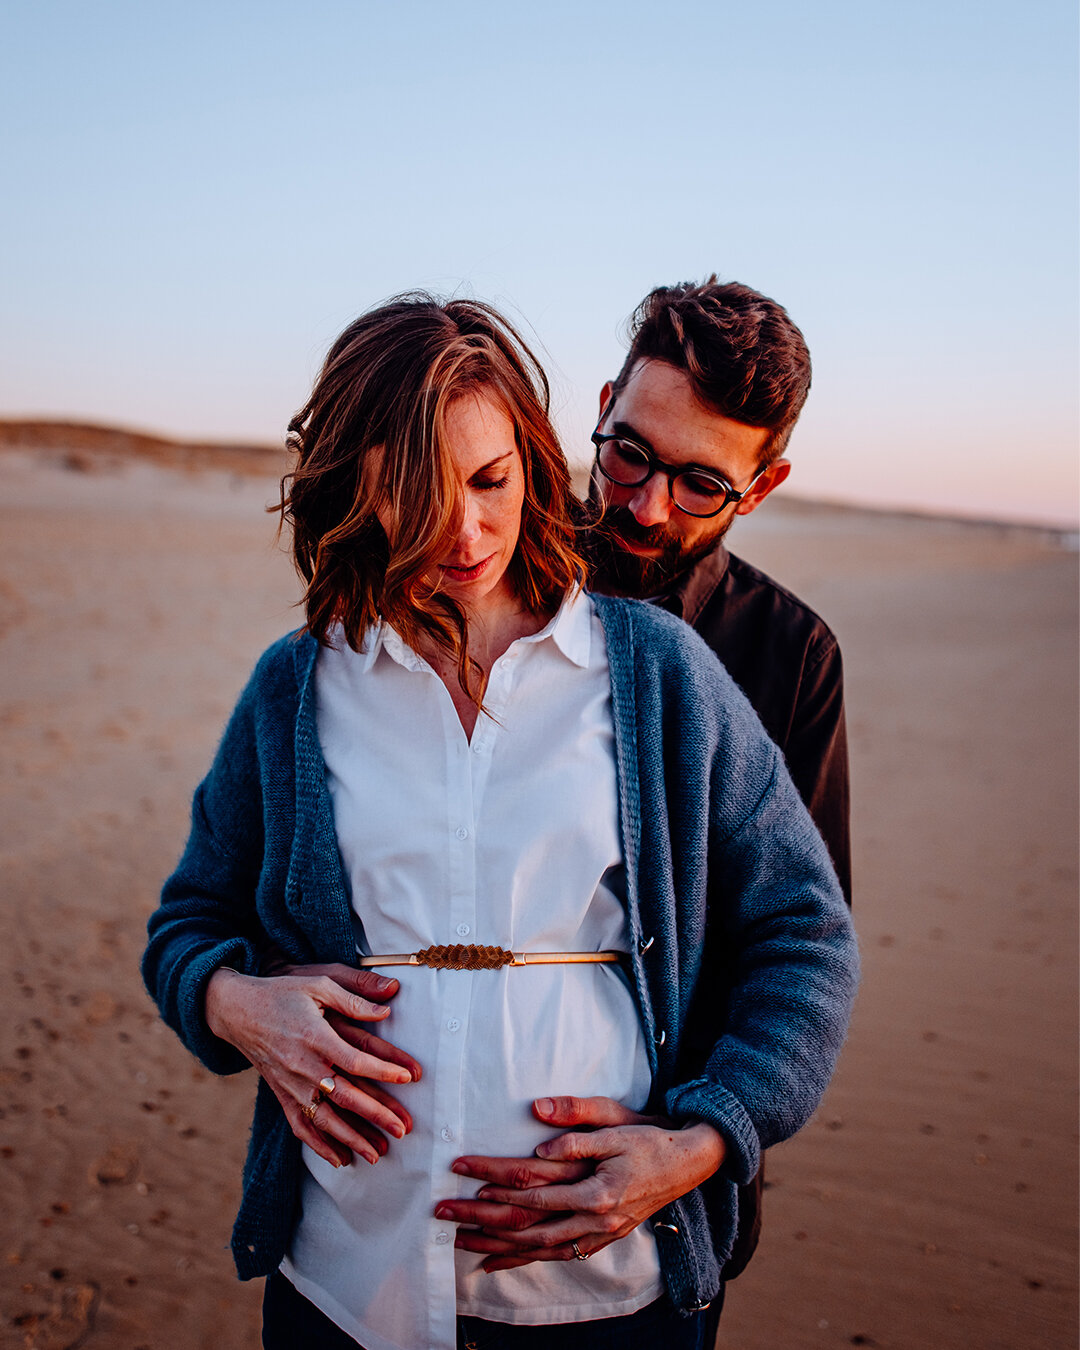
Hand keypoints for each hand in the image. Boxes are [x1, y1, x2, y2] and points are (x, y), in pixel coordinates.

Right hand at [205, 967, 420, 1168]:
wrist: (237, 1011)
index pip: (355, 1059)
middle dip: (376, 1115)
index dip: (383, 1070)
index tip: (408, 1077)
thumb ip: (354, 998)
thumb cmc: (282, 993)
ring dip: (352, 1138)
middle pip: (344, 1096)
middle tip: (403, 1129)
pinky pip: (301, 1125)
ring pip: (324, 1118)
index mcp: (315, 1036)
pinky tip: (341, 1159)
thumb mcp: (319, 984)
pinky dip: (320, 1146)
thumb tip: (388, 1005)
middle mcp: (302, 1065)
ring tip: (378, 1155)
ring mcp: (290, 1084)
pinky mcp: (281, 1095)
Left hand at [440, 1095, 724, 1270]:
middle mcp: (592, 1220)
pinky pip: (553, 1256)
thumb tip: (538, 1119)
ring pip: (535, 1248)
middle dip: (478, 1219)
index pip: (530, 1186)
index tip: (459, 1170)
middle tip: (441, 1211)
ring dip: (493, 1245)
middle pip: (524, 1224)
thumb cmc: (648, 1138)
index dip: (492, 1178)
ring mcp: (595, 1235)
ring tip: (456, 1240)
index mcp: (594, 1189)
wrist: (686, 1164)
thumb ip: (577, 1123)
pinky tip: (494, 1263)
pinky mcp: (598, 1239)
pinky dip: (521, 1261)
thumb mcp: (615, 1121)